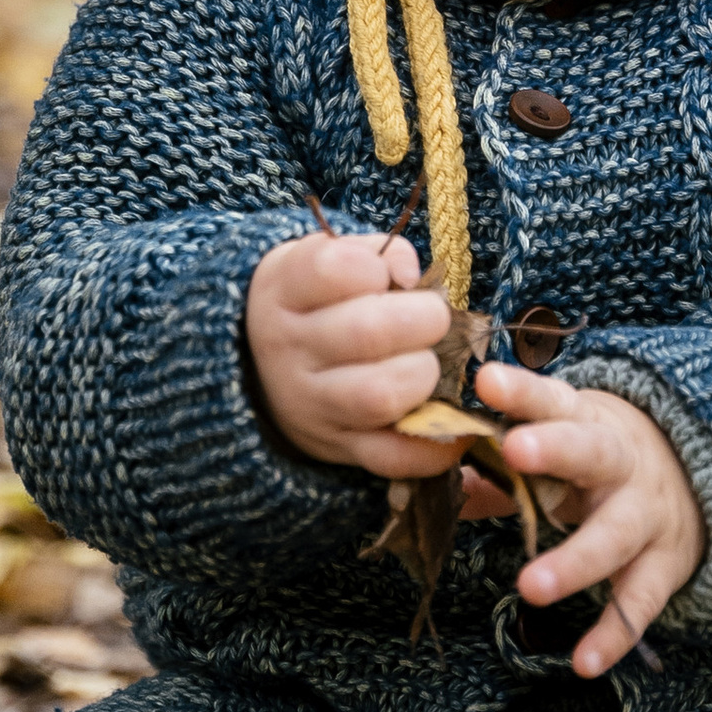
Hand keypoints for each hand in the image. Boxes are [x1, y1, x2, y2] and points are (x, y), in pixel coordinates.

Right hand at [246, 231, 457, 475]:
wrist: (262, 371)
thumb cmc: (316, 303)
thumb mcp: (326, 260)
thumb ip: (377, 254)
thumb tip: (411, 274)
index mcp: (283, 292)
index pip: (331, 269)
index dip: (374, 266)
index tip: (383, 275)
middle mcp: (289, 350)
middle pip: (368, 332)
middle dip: (423, 319)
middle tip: (431, 318)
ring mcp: (310, 404)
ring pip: (379, 396)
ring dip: (422, 375)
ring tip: (426, 363)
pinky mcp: (338, 447)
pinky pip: (393, 457)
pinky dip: (433, 445)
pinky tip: (449, 419)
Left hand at [465, 361, 705, 676]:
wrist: (699, 482)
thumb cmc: (598, 462)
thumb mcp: (555, 450)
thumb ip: (492, 467)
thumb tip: (418, 475)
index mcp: (585, 423)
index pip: (551, 400)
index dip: (520, 393)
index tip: (486, 381)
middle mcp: (620, 464)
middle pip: (592, 452)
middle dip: (555, 450)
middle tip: (515, 450)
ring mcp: (646, 515)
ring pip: (614, 536)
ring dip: (573, 561)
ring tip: (529, 587)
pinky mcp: (664, 565)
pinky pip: (639, 602)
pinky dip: (613, 635)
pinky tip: (583, 663)